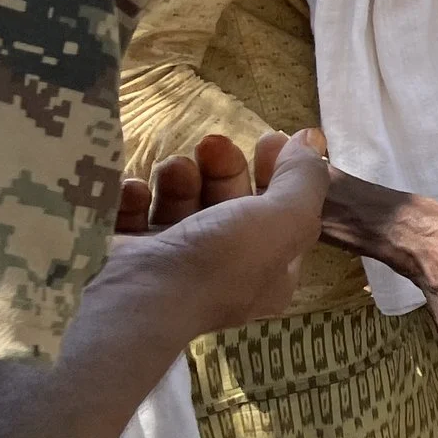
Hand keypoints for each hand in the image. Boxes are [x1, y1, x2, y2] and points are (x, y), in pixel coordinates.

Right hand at [102, 131, 329, 338]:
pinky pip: (133, 218)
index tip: (267, 139)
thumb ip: (303, 178)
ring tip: (174, 169)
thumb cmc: (219, 261)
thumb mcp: (284, 217)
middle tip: (212, 145)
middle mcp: (222, 272)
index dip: (280, 175)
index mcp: (268, 271)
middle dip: (225, 169)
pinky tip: (135, 191)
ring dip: (180, 178)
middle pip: (229, 205)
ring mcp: (169, 266)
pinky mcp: (124, 258)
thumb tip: (312, 138)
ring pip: (180, 207)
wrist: (131, 298)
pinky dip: (135, 198)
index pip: (282, 215)